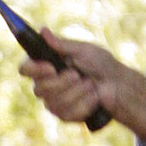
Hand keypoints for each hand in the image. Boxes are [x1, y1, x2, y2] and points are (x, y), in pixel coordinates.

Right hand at [19, 29, 145, 141]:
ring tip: (92, 84)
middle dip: (61, 83)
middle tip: (78, 74)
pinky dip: (85, 104)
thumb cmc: (101, 64)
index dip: (33, 69)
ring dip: (77, 93)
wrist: (119, 85)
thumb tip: (42, 30)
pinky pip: (68, 114)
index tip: (50, 67)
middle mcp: (47, 84)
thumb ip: (62, 44)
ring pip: (54, 103)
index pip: (26, 69)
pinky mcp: (66, 115)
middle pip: (39, 89)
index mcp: (47, 65)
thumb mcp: (83, 50)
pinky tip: (95, 97)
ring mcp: (54, 102)